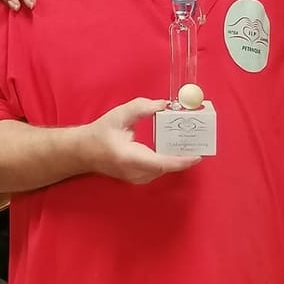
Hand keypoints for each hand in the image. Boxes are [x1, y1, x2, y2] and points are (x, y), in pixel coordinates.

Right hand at [85, 98, 200, 183]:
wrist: (83, 151)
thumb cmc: (100, 133)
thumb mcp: (120, 115)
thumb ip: (142, 107)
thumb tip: (165, 104)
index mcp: (130, 158)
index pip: (160, 163)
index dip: (181, 161)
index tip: (197, 155)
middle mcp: (135, 172)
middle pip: (166, 166)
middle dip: (185, 155)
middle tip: (200, 141)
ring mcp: (136, 178)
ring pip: (164, 169)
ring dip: (179, 158)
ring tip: (193, 143)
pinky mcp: (138, 177)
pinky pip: (159, 170)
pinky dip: (170, 160)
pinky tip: (178, 148)